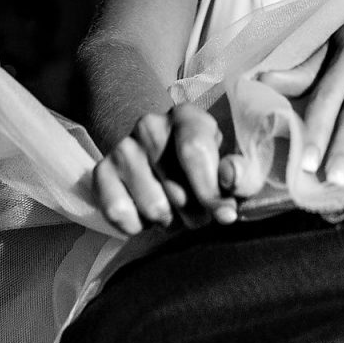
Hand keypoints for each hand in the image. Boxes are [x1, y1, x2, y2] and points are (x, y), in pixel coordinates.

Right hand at [87, 103, 258, 234]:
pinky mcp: (101, 172)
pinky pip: (119, 213)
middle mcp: (150, 126)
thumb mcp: (230, 164)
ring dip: (169, 221)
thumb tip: (230, 180)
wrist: (160, 159)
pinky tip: (147, 214)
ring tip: (174, 209)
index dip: (211, 191)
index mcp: (187, 117)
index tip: (226, 216)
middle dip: (195, 213)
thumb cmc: (204, 166)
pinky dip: (138, 225)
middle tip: (199, 211)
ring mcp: (123, 149)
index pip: (195, 152)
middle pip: (176, 190)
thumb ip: (243, 173)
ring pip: (152, 208)